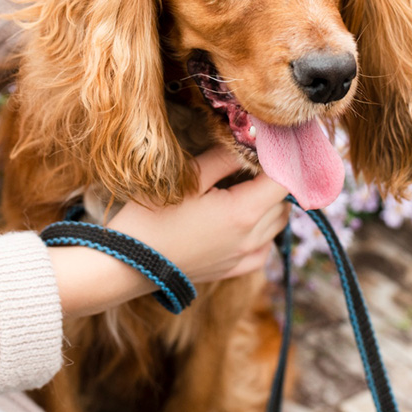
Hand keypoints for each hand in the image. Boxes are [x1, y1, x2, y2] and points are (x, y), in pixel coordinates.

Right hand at [47, 148, 287, 317]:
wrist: (127, 264)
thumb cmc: (152, 217)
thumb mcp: (188, 178)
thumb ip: (225, 158)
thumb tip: (252, 141)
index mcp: (243, 212)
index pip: (284, 180)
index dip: (280, 160)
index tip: (266, 148)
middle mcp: (251, 238)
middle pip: (282, 201)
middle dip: (271, 180)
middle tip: (246, 165)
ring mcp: (244, 258)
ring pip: (277, 225)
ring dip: (268, 205)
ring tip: (241, 191)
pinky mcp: (234, 271)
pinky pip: (264, 248)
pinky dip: (262, 232)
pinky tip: (240, 222)